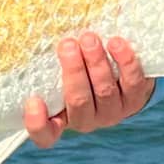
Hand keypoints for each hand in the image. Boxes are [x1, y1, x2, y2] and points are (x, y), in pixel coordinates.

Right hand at [23, 33, 153, 148]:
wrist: (119, 77)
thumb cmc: (80, 70)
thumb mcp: (59, 69)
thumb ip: (50, 61)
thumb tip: (28, 29)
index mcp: (61, 118)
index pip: (45, 133)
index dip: (37, 123)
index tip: (34, 101)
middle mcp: (86, 120)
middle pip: (79, 101)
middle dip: (74, 71)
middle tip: (68, 45)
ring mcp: (112, 112)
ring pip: (105, 91)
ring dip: (97, 63)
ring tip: (90, 39)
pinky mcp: (135, 100)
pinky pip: (132, 83)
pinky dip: (125, 63)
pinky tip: (116, 43)